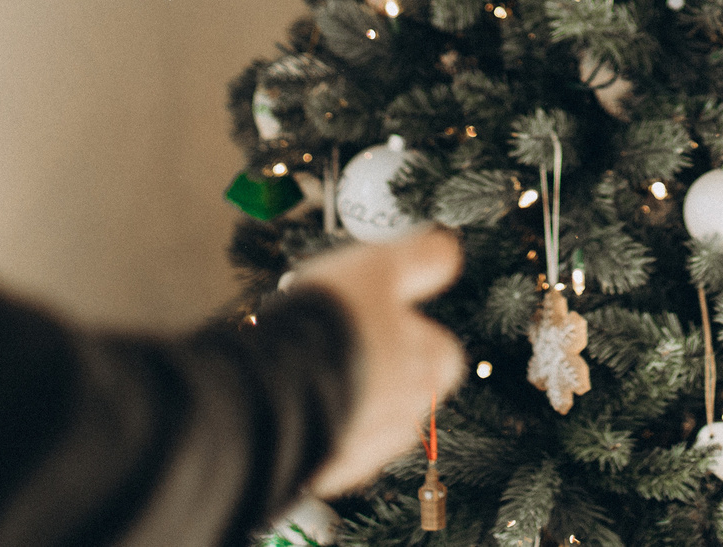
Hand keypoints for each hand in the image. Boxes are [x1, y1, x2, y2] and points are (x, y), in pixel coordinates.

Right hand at [292, 227, 466, 495]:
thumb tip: (450, 250)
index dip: (414, 334)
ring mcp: (369, 447)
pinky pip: (333, 452)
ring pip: (368, 423)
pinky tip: (294, 405)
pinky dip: (319, 431)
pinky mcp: (329, 472)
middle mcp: (408, 413)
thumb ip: (422, 259)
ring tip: (310, 371)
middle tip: (342, 346)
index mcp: (429, 364)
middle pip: (406, 392)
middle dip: (379, 372)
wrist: (272, 391)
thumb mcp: (380, 267)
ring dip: (348, 401)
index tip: (384, 318)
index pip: (443, 353)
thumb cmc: (331, 327)